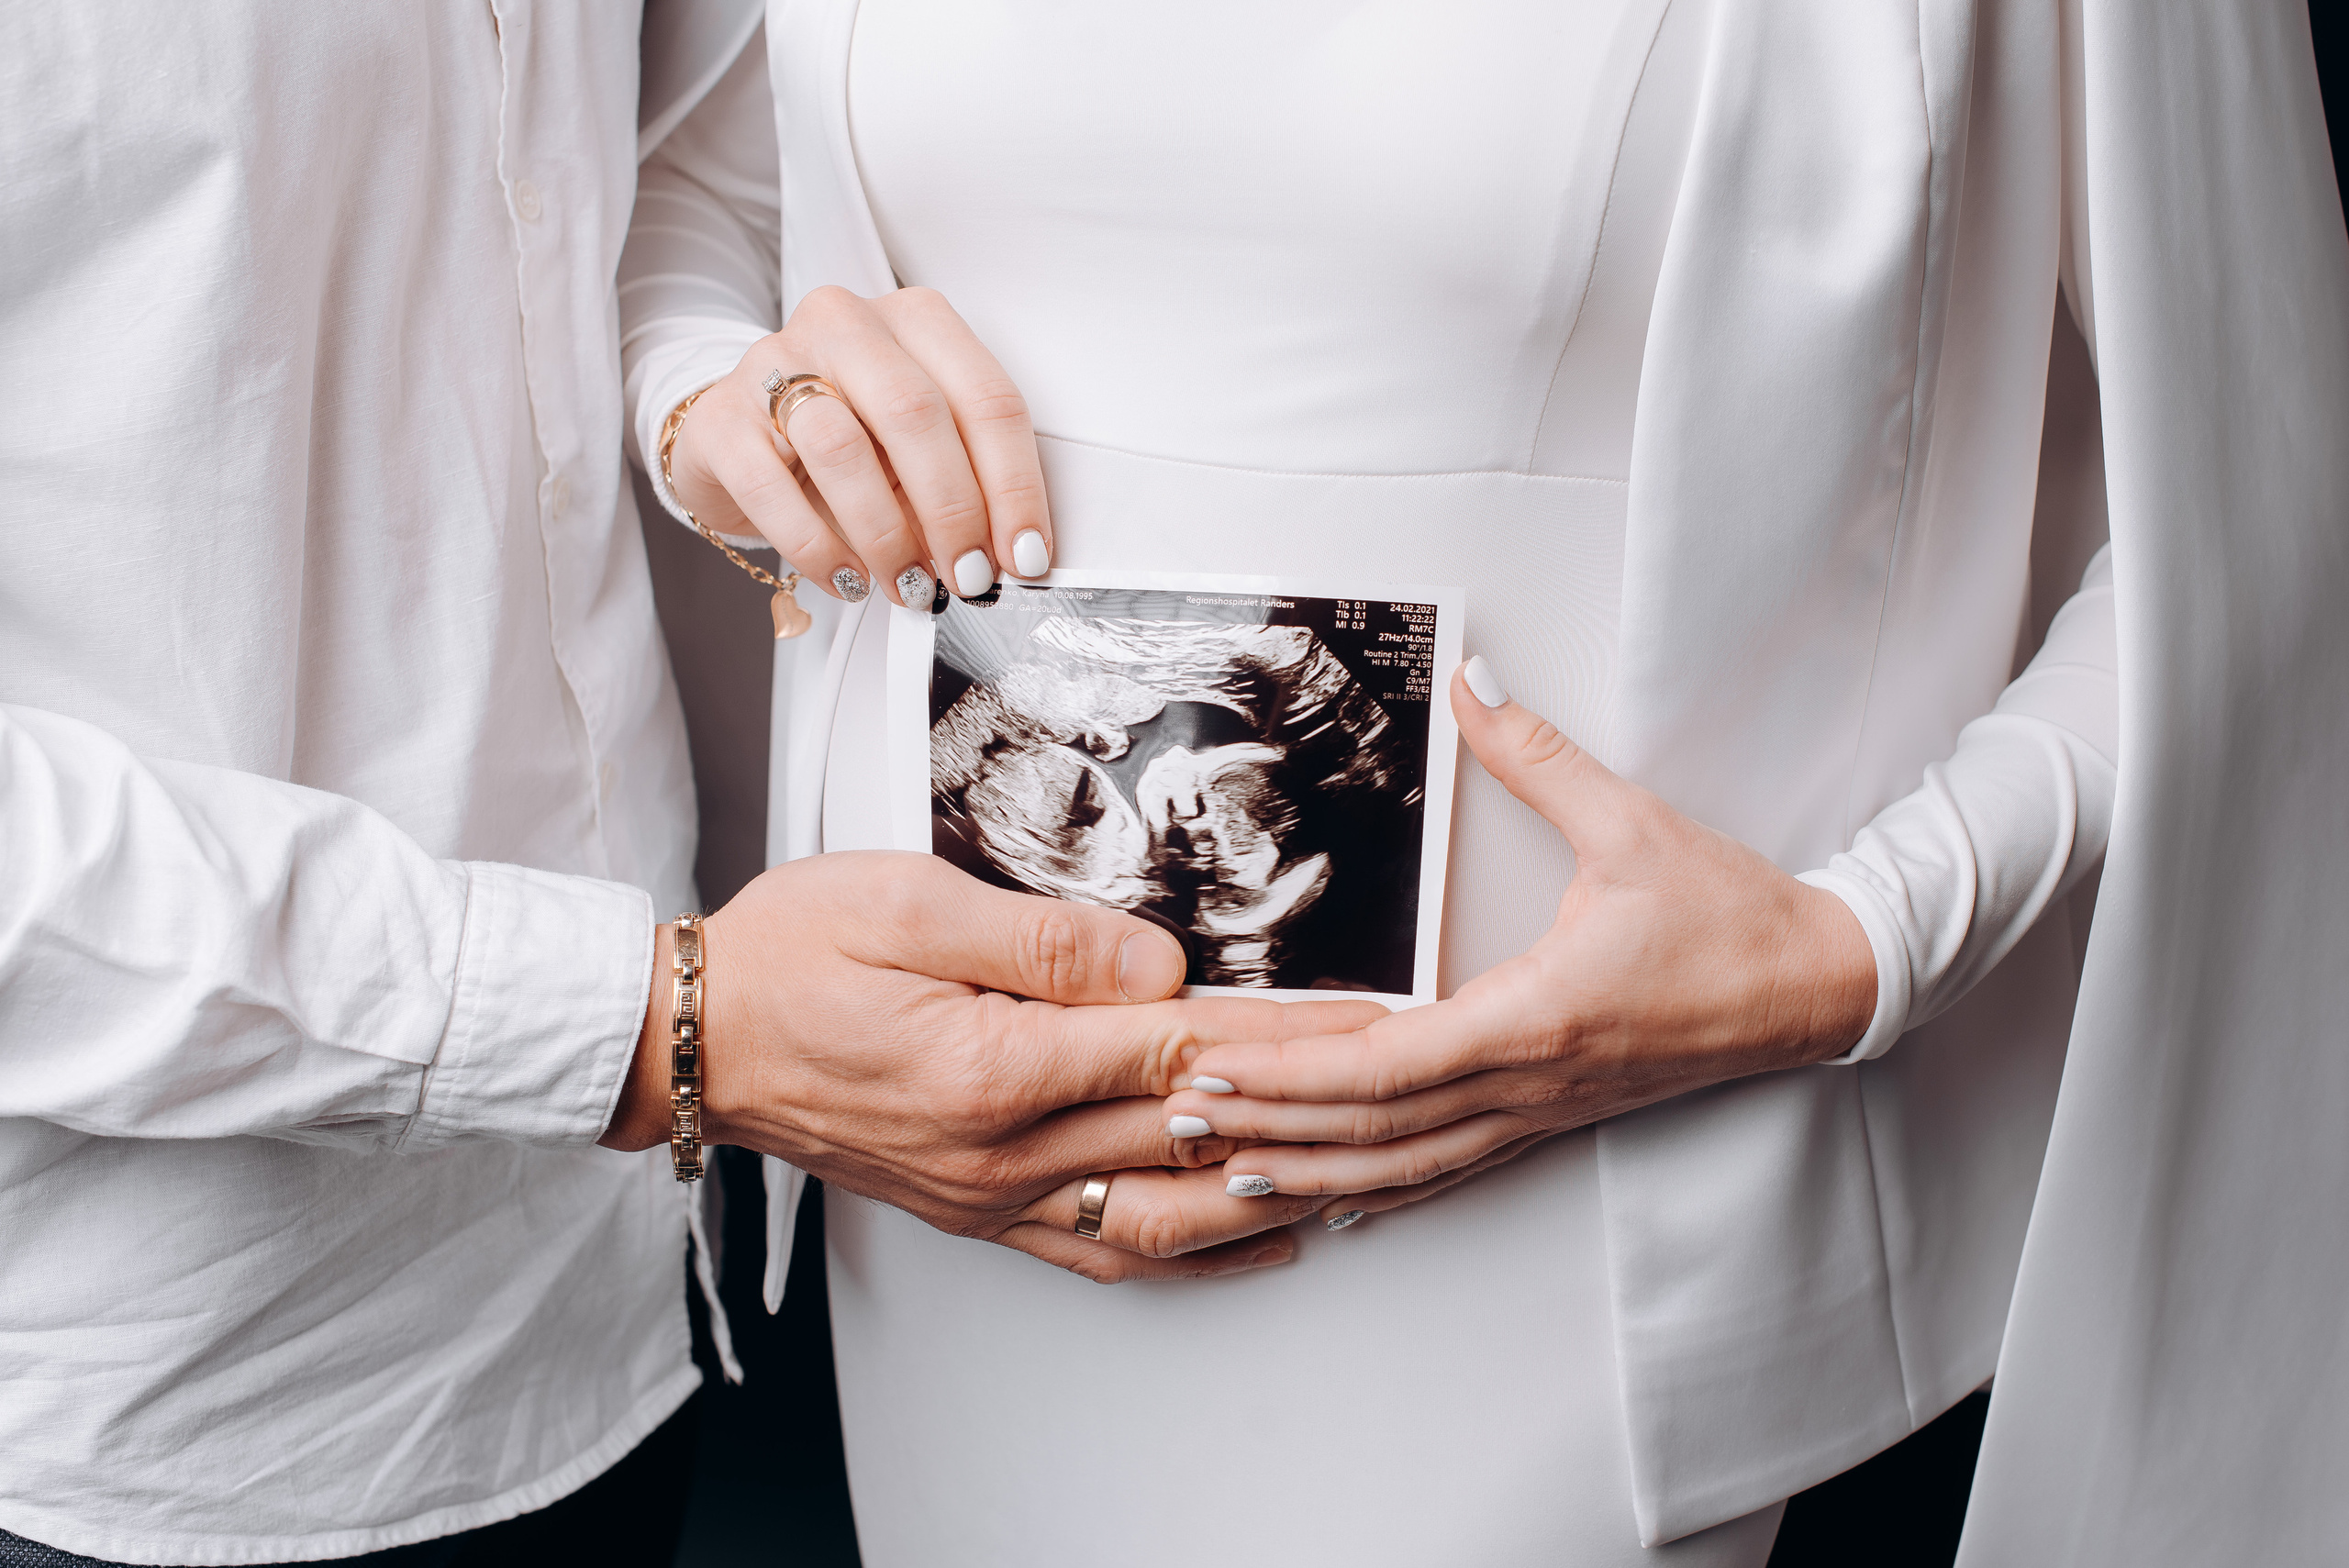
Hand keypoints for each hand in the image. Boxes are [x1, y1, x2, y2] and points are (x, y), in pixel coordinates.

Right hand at [602, 851, 1381, 1280]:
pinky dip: (1185, 1252)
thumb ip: (1047, 938)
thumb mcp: (909, 902)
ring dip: (1263, 1197)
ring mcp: (990, 1193)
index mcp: (996, 1064)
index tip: (1369, 1021)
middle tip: (1390, 1083)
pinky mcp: (975, 1210)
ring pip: (1162, 1214)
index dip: (1287, 1036)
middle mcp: (1003, 1149)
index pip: (1181, 1050)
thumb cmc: (790, 955)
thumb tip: (1158, 967)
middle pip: (1189, 1132)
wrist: (695, 1039)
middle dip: (1301, 1110)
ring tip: (1350, 1172)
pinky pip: (1101, 1248)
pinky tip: (1244, 1242)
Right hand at [664, 285, 1049, 606]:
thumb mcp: (916, 449)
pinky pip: (771, 487)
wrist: (740, 437)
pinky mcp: (721, 418)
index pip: (985, 398)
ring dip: (887, 535)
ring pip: (843, 447)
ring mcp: (773, 363)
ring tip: (911, 586)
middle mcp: (846, 324)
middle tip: (968, 578)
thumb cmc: (848, 440)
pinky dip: (817, 547)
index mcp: (915, 321)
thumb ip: (962, 483)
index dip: (1013, 485)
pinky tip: (848, 580)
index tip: (1024, 556)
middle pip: (915, 414)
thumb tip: (1002, 557)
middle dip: (953, 511)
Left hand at [1159, 656, 1877, 1217]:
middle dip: (1269, 1126)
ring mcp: (1541, 1110)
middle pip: (1374, 1128)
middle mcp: (1528, 1081)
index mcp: (1536, 1015)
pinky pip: (1452, 1165)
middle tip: (1178, 1116)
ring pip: (1407, 1164)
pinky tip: (1335, 1192)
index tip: (1214, 1066)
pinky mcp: (1554, 1115)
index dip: (1290, 1075)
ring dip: (1313, 1169)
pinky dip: (1382, 1183)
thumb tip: (1475, 685)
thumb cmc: (1732, 916)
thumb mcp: (1634, 822)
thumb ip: (1541, 756)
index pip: (1386, 1066)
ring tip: (1227, 1169)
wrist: (1819, 986)